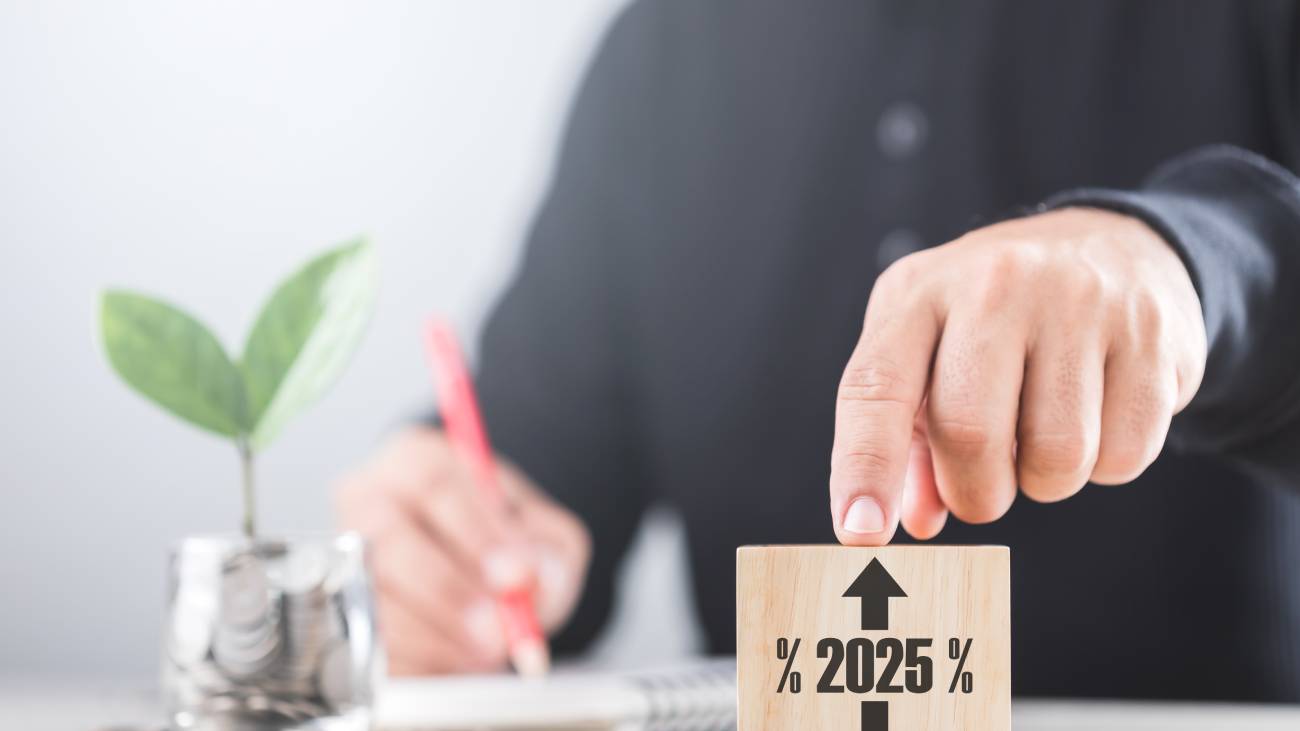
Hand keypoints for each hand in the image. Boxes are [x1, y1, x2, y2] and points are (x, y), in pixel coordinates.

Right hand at [336, 426, 589, 674]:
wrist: (479, 581)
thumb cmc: (506, 545)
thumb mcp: (546, 537)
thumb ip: (548, 552)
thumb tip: (533, 577)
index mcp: (416, 460)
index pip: (434, 484)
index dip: (476, 534)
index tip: (517, 575)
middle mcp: (368, 501)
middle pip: (390, 539)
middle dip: (450, 589)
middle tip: (498, 626)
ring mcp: (345, 557)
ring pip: (377, 597)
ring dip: (439, 632)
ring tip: (489, 648)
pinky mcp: (345, 615)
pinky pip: (372, 641)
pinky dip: (422, 657)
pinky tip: (461, 656)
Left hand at [830, 207, 1206, 543]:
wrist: (1114, 241)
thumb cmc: (996, 314)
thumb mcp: (930, 346)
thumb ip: (908, 436)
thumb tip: (914, 522)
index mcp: (920, 293)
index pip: (875, 386)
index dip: (864, 468)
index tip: (861, 534)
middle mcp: (994, 285)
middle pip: (969, 433)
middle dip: (975, 494)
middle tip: (984, 491)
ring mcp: (1079, 302)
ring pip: (1057, 456)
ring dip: (1046, 482)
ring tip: (1043, 439)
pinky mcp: (1151, 333)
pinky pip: (1125, 454)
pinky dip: (1107, 466)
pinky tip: (1097, 419)